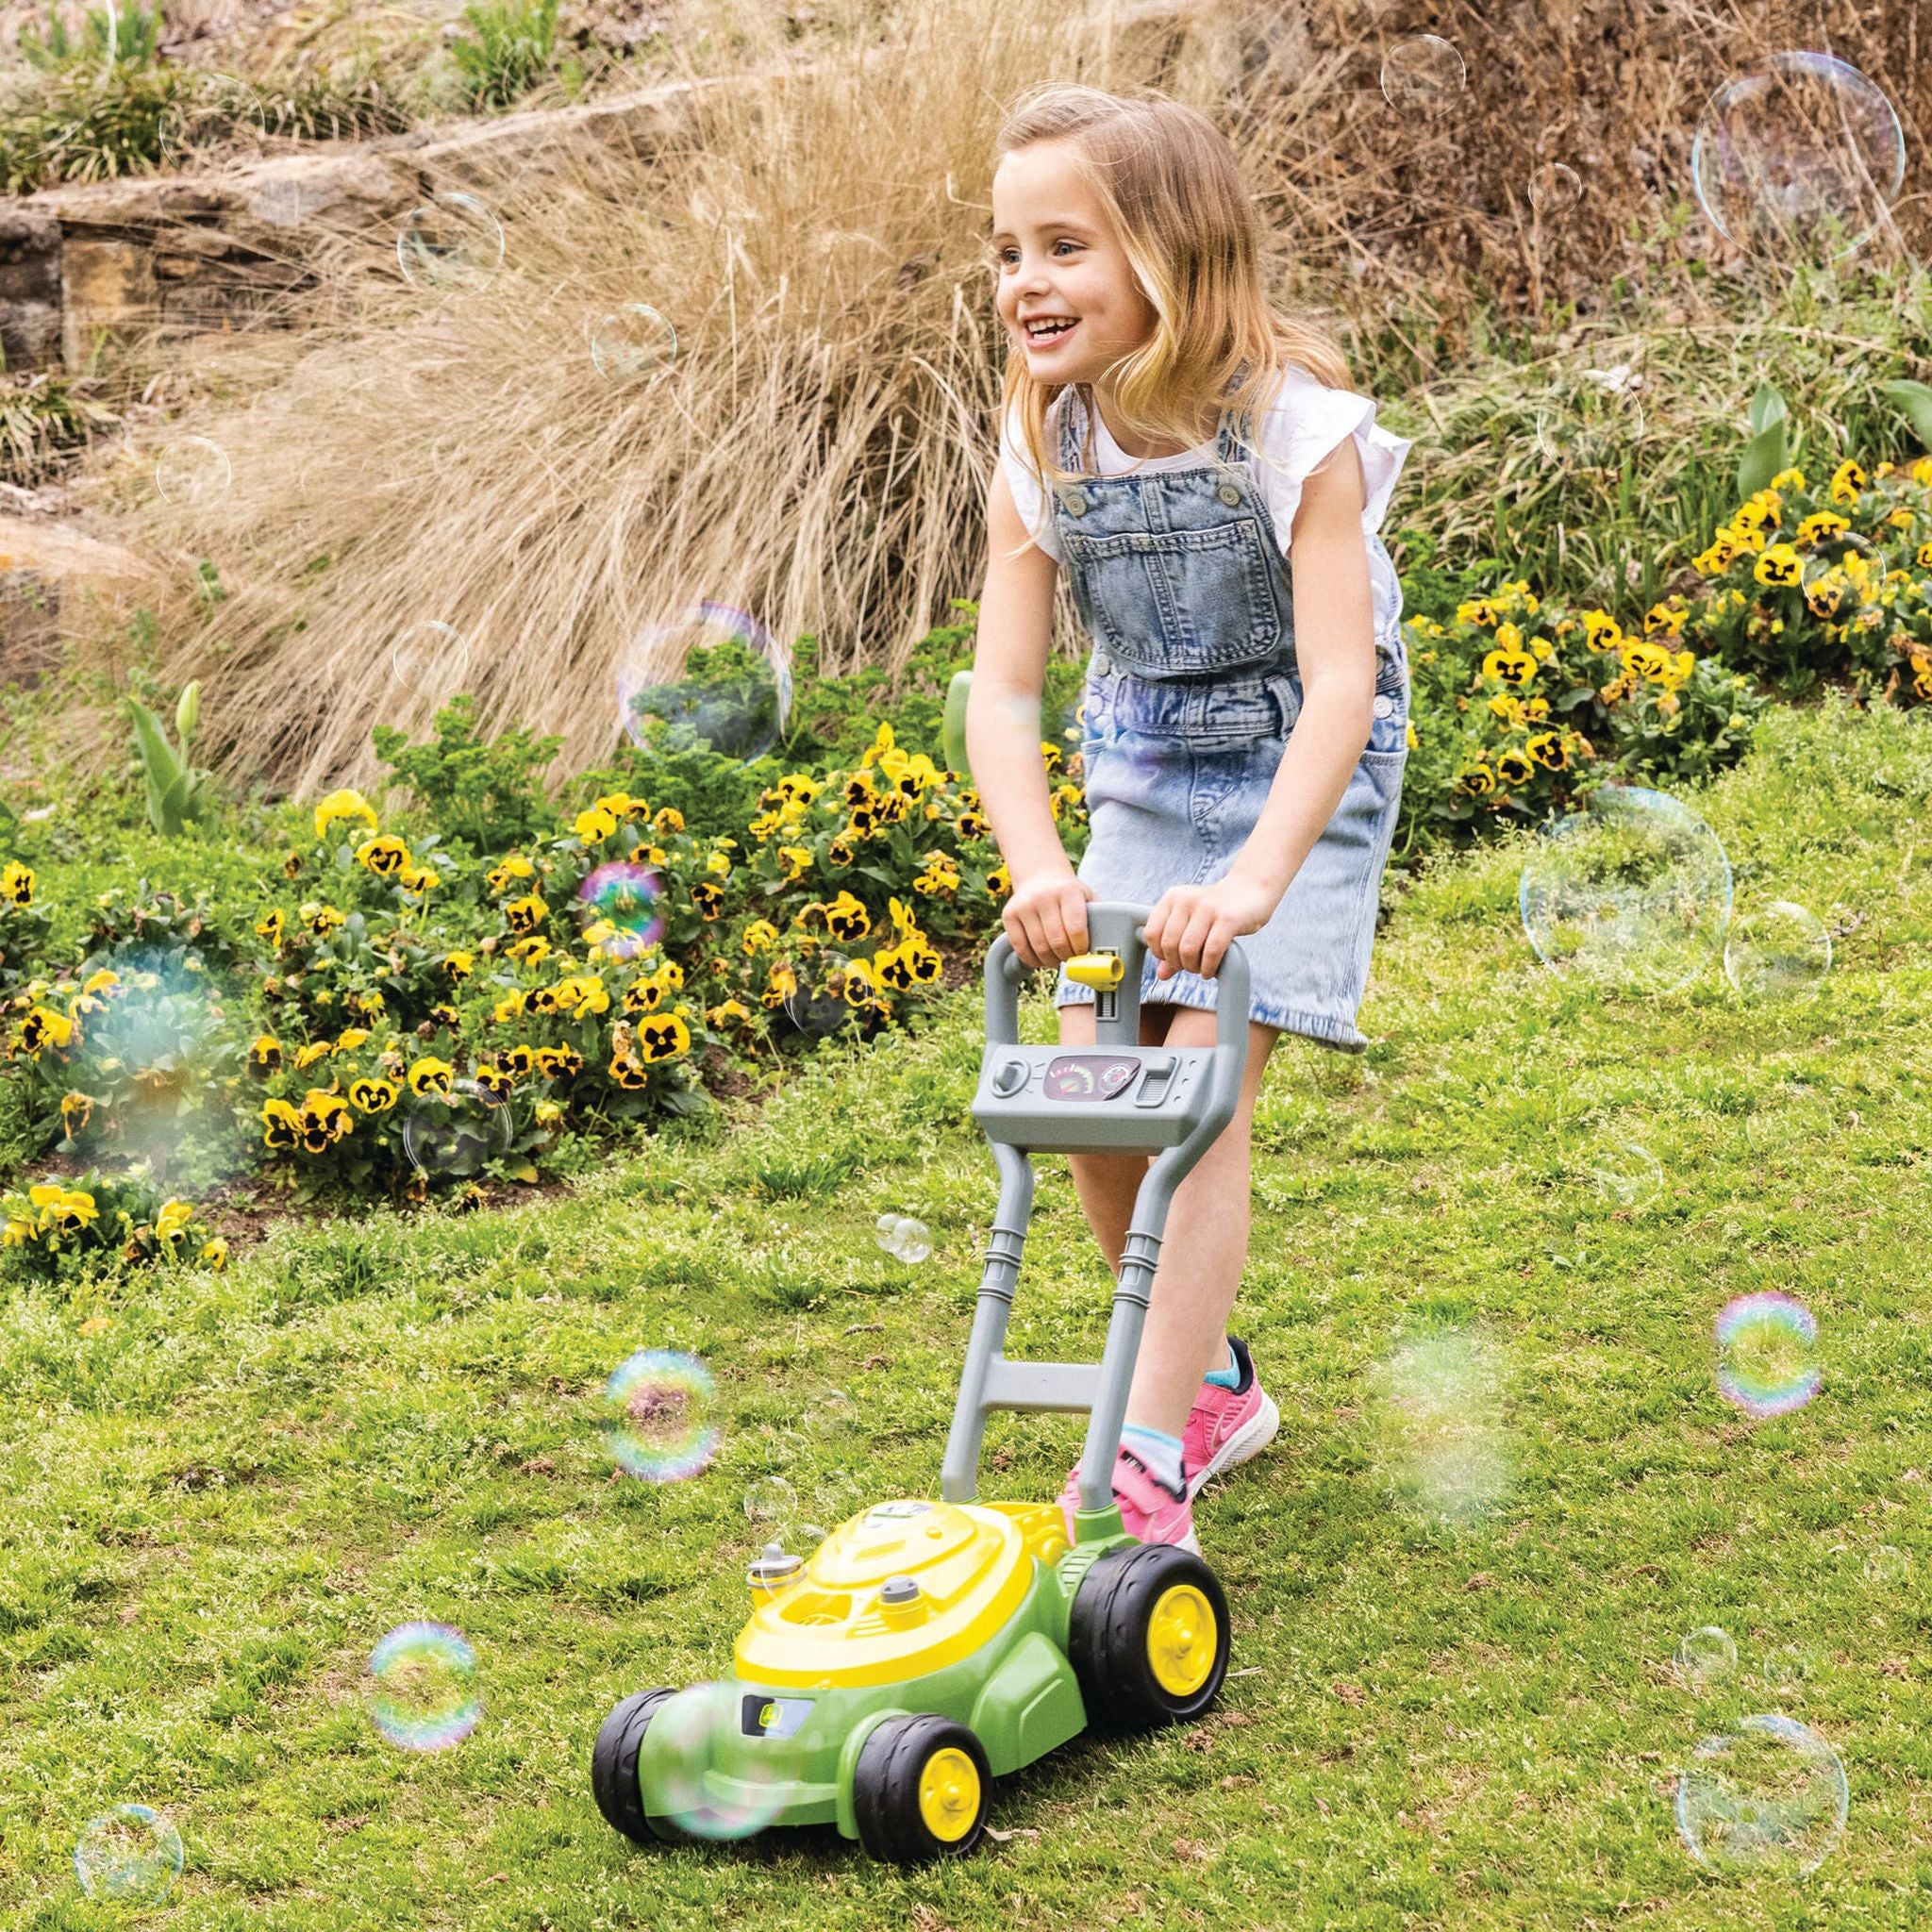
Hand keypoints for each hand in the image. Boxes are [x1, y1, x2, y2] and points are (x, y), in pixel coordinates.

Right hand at [1001, 868, 1096, 971]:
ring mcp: (1024, 905)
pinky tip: (1041, 959)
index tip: (1083, 952)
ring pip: (1039, 947)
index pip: (1075, 928)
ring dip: (1051, 961)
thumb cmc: (1068, 893)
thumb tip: (1110, 946)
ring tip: (1057, 959)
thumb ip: (1098, 917)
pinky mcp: (1009, 914)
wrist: (1039, 876)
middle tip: (1071, 958)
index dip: (1081, 947)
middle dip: (1067, 956)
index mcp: (1068, 891)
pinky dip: (1032, 959)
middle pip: (1057, 941)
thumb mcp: (1086, 897)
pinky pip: (1020, 947)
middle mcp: (1044, 897)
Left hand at [1144, 873, 1280, 981]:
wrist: (1251, 890)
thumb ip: (1174, 946)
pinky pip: (1211, 951)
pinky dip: (1208, 967)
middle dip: (1177, 963)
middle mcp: (1187, 899)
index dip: (1159, 953)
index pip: (1151, 933)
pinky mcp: (1228, 919)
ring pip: (1188, 949)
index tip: (1172, 959)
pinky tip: (1210, 971)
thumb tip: (1161, 975)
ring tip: (1200, 968)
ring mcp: (1207, 908)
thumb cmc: (1217, 910)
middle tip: (1189, 966)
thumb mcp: (1191, 922)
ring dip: (1193, 967)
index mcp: (1172, 897)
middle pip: (1169, 944)